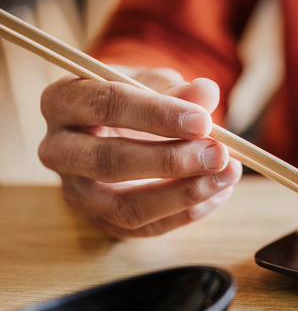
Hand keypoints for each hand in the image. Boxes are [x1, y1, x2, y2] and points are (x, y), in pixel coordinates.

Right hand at [38, 67, 241, 236]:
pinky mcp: (99, 220)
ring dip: (184, 194)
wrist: (118, 129)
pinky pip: (145, 227)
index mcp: (63, 100)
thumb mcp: (152, 83)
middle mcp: (57, 149)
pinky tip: (218, 193)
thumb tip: (207, 93)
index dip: (157, 114)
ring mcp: (74, 191)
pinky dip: (187, 212)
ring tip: (227, 175)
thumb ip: (177, 89)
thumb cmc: (135, 100)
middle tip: (218, 154)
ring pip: (126, 206)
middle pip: (109, 161)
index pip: (104, 105)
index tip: (203, 120)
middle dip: (171, 161)